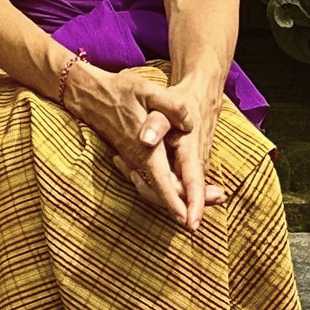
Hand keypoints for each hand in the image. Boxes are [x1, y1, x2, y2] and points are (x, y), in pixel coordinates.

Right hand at [62, 60, 221, 229]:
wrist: (90, 96)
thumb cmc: (120, 92)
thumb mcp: (147, 90)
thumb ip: (171, 106)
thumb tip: (188, 125)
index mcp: (144, 148)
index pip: (161, 182)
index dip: (175, 201)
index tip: (188, 219)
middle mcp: (138, 160)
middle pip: (162, 192)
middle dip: (187, 201)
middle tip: (219, 199)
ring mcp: (134, 161)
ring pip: (157, 188)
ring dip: (179, 195)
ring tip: (207, 196)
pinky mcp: (132, 158)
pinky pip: (151, 180)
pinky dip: (168, 187)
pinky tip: (183, 185)